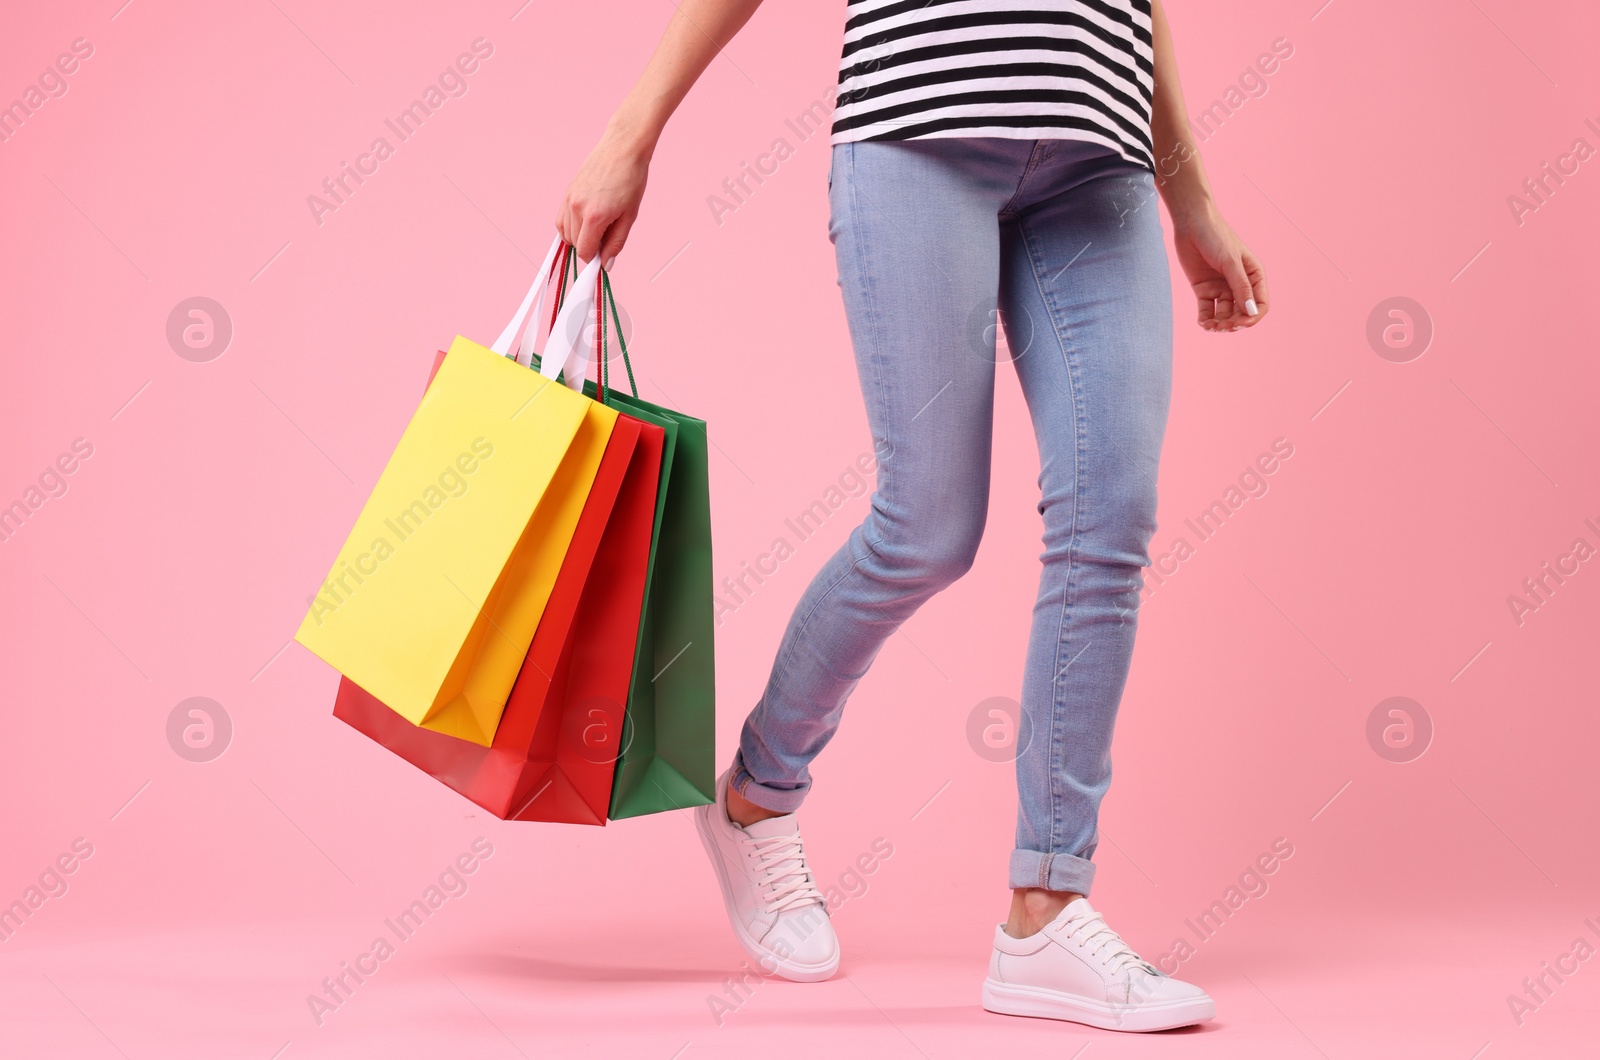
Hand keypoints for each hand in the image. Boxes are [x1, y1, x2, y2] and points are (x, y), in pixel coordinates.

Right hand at [556, 125, 651, 268]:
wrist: (623, 148)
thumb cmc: (631, 180)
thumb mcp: (629, 216)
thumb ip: (616, 242)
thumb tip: (606, 264)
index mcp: (594, 216)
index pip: (585, 251)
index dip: (595, 257)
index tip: (605, 254)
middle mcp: (577, 208)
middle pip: (574, 244)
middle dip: (589, 246)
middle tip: (606, 236)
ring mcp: (569, 199)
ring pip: (565, 233)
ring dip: (579, 237)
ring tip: (599, 225)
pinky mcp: (567, 192)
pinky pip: (561, 219)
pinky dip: (570, 226)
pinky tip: (585, 222)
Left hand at [1171, 205, 1268, 332]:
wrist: (1191, 224)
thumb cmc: (1216, 237)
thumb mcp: (1230, 262)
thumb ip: (1240, 286)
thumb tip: (1250, 311)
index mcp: (1254, 275)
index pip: (1260, 304)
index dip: (1252, 317)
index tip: (1240, 323)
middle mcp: (1239, 284)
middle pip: (1241, 312)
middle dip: (1234, 323)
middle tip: (1222, 327)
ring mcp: (1221, 287)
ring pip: (1224, 314)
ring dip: (1219, 324)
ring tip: (1210, 326)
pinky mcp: (1204, 289)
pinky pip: (1207, 310)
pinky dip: (1206, 319)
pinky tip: (1203, 323)